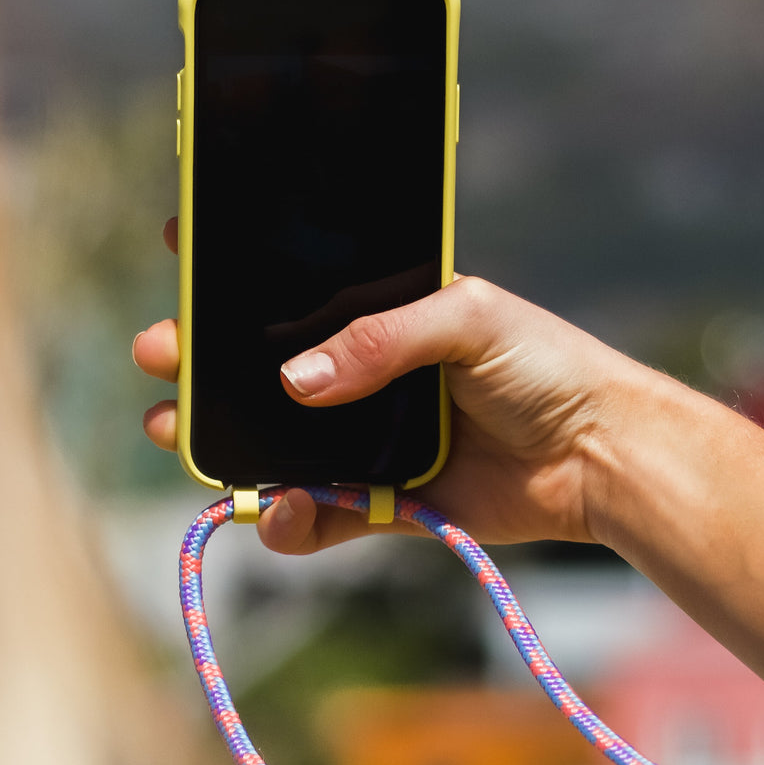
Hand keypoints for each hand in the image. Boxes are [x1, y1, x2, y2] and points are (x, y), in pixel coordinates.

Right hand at [133, 219, 650, 553]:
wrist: (601, 452)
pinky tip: (274, 506)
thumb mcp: (469, 318)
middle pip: (269, 371)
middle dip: (208, 364)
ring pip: (280, 446)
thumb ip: (381, 341)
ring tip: (178, 433)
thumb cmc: (546, 366)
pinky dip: (290, 518)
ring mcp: (373, 441)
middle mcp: (371, 378)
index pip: (301, 292)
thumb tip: (292, 383)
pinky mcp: (387, 502)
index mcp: (388, 316)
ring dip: (226, 443)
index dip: (242, 274)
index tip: (183, 247)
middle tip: (162, 355)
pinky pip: (321, 515)